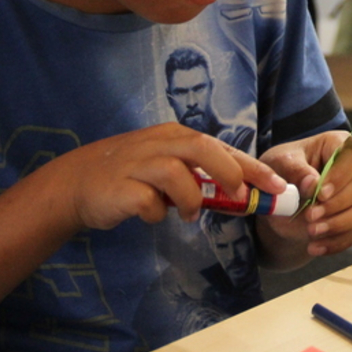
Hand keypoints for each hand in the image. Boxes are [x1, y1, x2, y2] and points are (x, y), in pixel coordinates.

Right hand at [45, 123, 286, 231]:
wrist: (74, 184)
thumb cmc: (129, 175)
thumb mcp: (166, 166)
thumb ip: (198, 174)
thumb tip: (241, 192)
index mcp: (174, 137)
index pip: (221, 147)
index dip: (251, 166)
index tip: (276, 185)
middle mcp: (158, 143)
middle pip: (202, 148)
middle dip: (229, 172)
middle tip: (243, 198)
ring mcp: (137, 163)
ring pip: (176, 172)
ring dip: (190, 198)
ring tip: (189, 214)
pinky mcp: (120, 187)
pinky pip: (147, 201)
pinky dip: (156, 213)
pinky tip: (151, 215)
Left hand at [261, 131, 351, 256]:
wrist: (280, 198)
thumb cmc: (282, 170)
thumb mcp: (280, 163)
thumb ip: (295, 170)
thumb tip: (312, 183)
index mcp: (338, 144)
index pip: (350, 156)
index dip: (339, 176)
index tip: (320, 193)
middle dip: (335, 205)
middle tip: (310, 216)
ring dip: (337, 225)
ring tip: (311, 232)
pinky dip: (335, 243)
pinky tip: (314, 246)